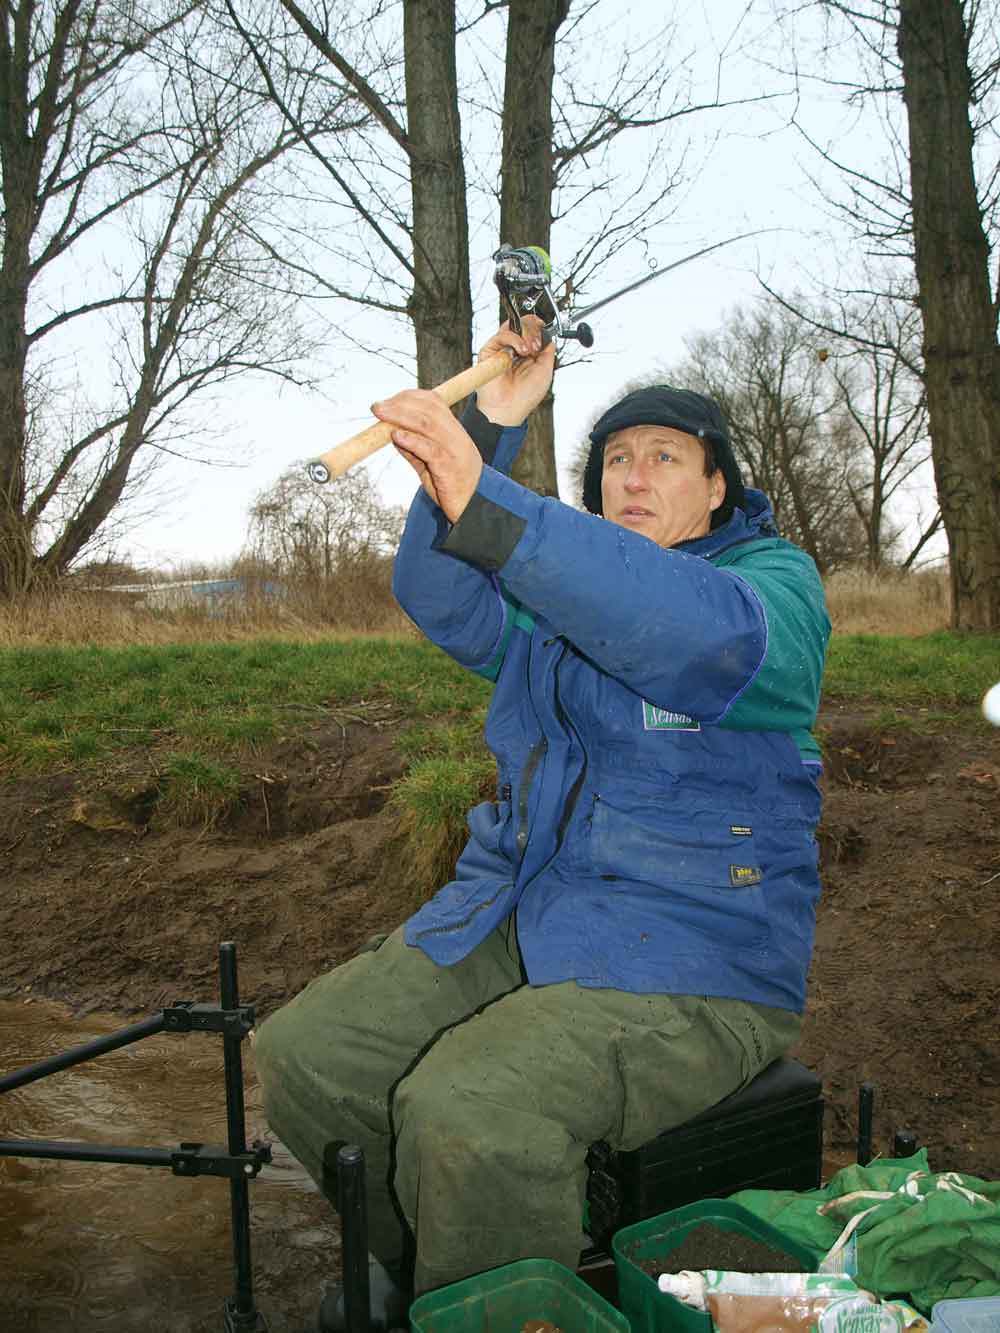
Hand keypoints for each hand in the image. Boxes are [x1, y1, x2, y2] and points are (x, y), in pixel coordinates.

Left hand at [371, 389, 482, 523]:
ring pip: (428, 425)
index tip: (386, 401)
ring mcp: (455, 451)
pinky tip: (396, 436)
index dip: (408, 397)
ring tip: (381, 416)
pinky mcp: (450, 468)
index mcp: (453, 431)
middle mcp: (456, 436)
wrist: (475, 509)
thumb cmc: (453, 486)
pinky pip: (430, 450)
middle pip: (428, 409)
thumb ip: (414, 449)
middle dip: (400, 404)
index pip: (433, 402)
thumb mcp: (430, 464)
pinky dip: (412, 441)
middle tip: (377, 407)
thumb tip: (394, 434)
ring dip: (401, 417)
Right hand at [475, 316, 554, 425]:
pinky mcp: (490, 350)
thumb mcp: (546, 371)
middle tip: (536, 346)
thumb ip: (548, 350)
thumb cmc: (525, 396)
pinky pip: (502, 335)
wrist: (509, 407)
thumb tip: (548, 335)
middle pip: (523, 324)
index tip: (542, 327)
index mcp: (527, 353)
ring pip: (512, 326)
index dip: (537, 326)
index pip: (532, 329)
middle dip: (533, 330)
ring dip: (525, 334)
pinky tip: (519, 352)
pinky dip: (514, 340)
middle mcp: (514, 349)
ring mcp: (502, 349)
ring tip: (528, 350)